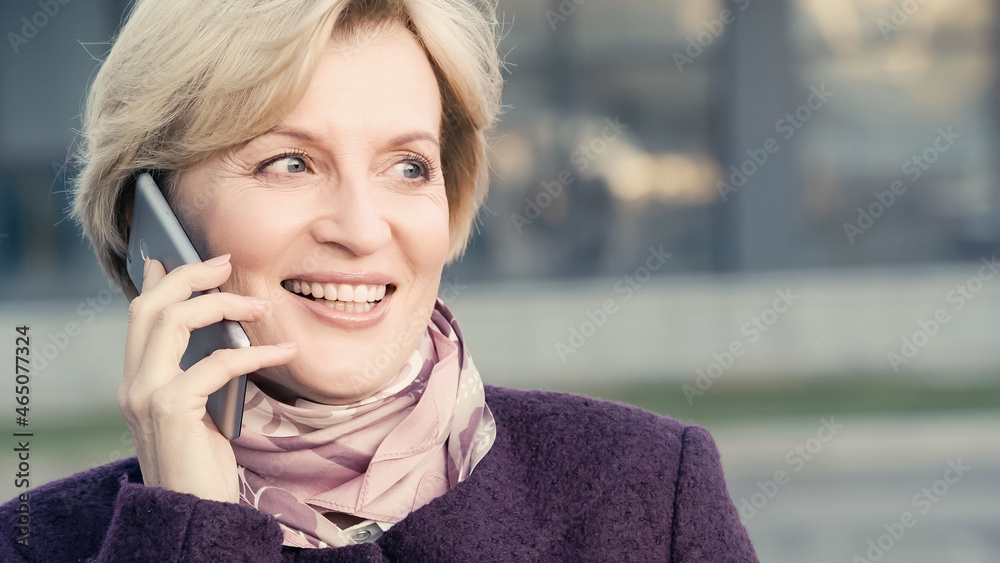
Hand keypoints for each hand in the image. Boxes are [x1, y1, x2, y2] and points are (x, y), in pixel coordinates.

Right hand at [119, 253, 296, 502]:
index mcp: (137, 381)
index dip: (158, 281)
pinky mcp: (171, 410)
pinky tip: (285, 350)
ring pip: (173, 323)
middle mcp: (133, 384)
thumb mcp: (198, 410)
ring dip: (221, 305)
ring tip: (260, 305)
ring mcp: (146, 396)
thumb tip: (220, 331)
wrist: (194, 511)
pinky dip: (255, 352)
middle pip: (151, 308)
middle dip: (189, 277)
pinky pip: (216, 363)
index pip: (139, 316)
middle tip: (226, 262)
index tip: (178, 254)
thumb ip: (199, 371)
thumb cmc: (203, 462)